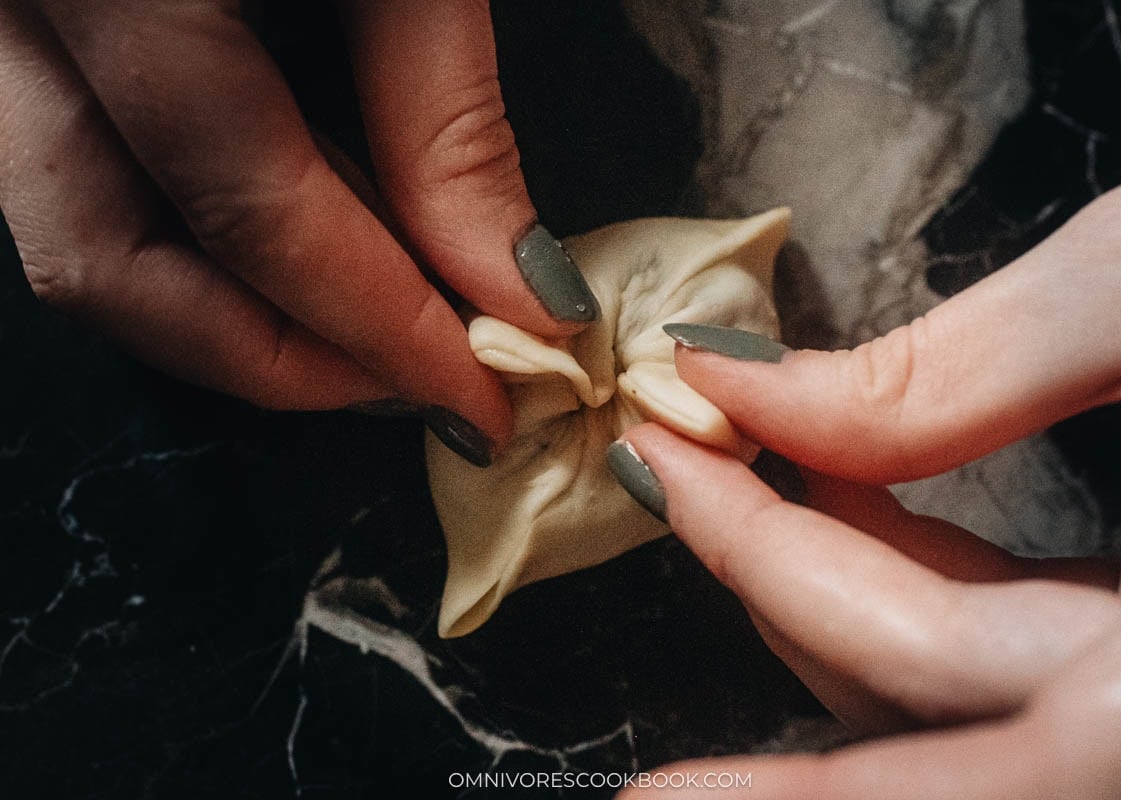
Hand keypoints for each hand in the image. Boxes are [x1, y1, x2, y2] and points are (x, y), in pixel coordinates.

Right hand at [0, 1, 596, 462]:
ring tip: (373, 334)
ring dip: (232, 318)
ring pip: (79, 234)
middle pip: (107, 260)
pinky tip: (313, 245)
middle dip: (278, 358)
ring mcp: (2, 19)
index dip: (377, 329)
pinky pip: (91, 175)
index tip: (482, 399)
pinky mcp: (35, 29)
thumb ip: (442, 113)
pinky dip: (205, 243)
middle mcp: (14, 4)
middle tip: (415, 384)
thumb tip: (510, 284)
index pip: (249, 206)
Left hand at [615, 150, 1120, 797]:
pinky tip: (857, 496)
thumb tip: (755, 400)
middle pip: (947, 703)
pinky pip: (1024, 644)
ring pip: (974, 686)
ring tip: (750, 469)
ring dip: (841, 579)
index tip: (653, 798)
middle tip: (686, 470)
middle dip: (786, 583)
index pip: (987, 778)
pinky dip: (923, 571)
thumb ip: (950, 375)